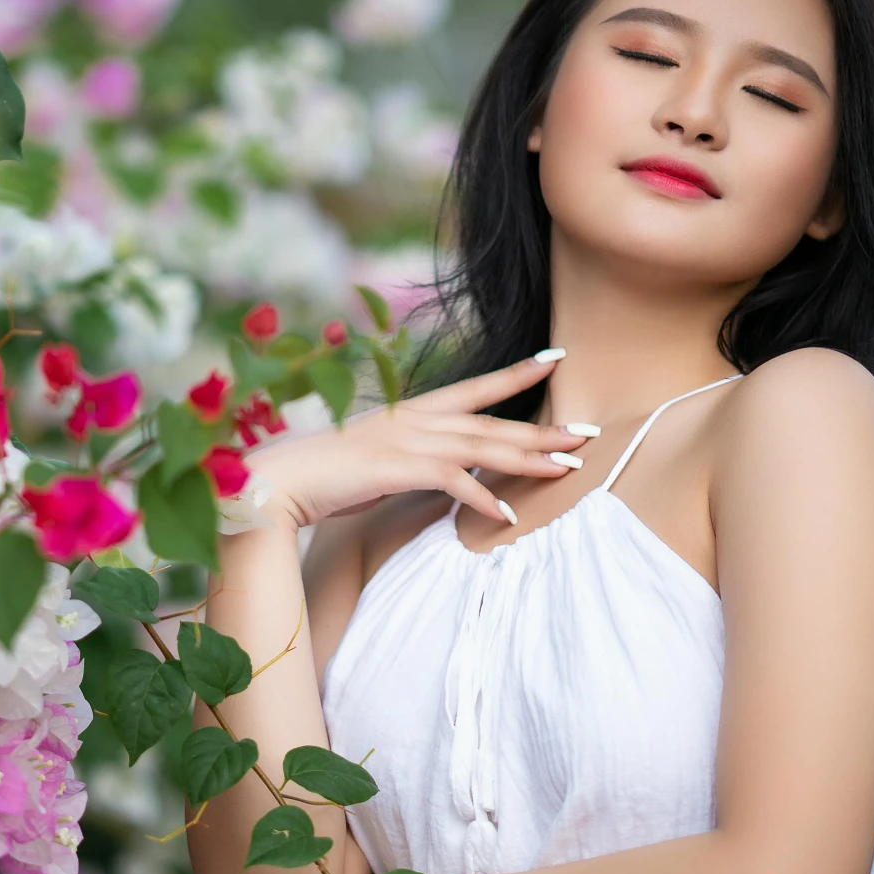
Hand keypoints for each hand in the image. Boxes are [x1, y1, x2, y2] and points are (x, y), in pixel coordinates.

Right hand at [244, 350, 596, 529]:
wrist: (284, 480)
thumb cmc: (326, 474)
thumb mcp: (379, 459)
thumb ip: (415, 460)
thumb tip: (443, 475)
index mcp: (414, 411)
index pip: (477, 387)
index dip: (518, 373)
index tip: (555, 358)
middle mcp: (418, 419)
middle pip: (493, 422)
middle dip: (544, 428)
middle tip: (588, 434)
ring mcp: (409, 441)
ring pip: (483, 446)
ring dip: (529, 459)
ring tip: (568, 469)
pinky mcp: (399, 469)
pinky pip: (453, 483)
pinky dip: (481, 500)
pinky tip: (505, 516)